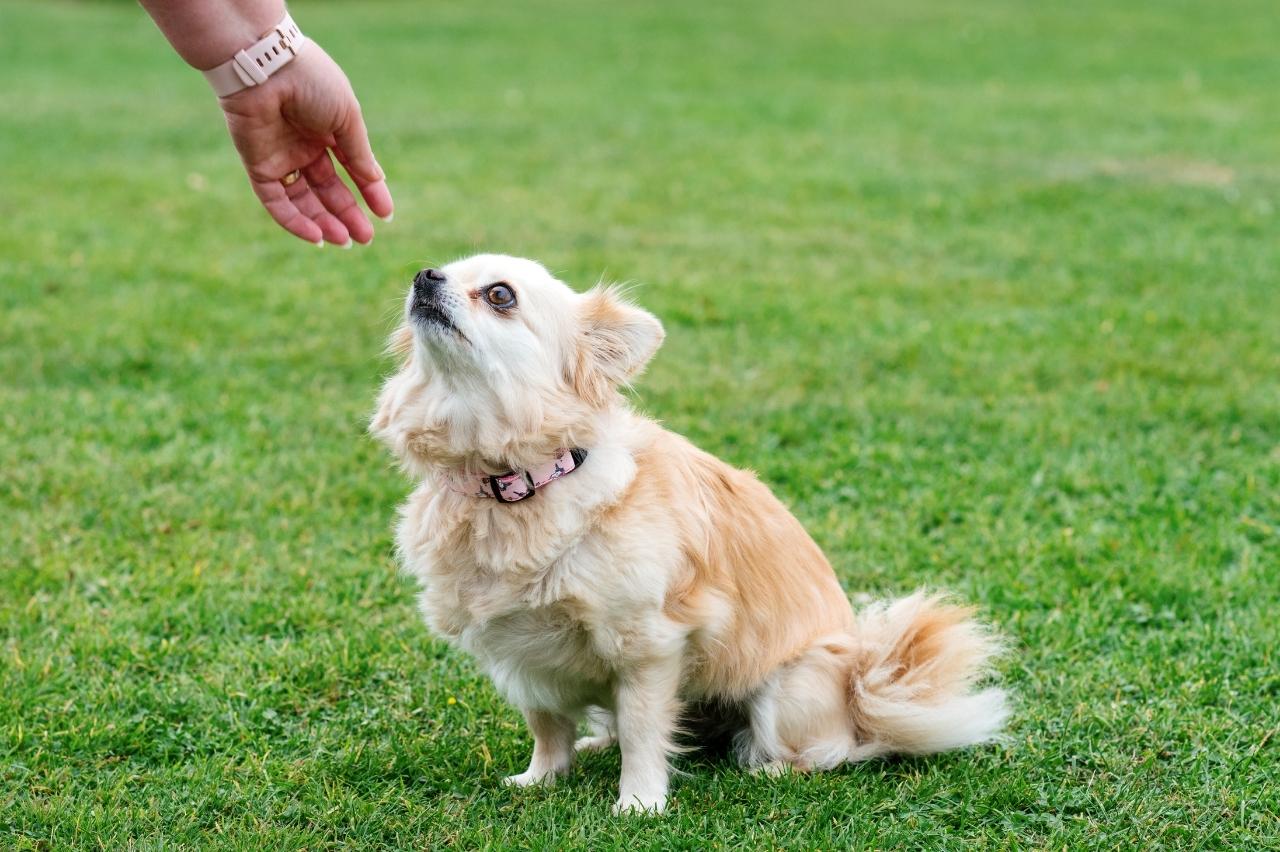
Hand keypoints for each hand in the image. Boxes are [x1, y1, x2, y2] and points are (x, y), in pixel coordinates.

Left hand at [218, 44, 393, 245]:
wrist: (266, 67)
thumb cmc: (311, 82)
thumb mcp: (347, 119)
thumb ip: (359, 154)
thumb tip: (376, 181)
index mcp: (329, 128)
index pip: (352, 167)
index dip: (369, 191)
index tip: (385, 214)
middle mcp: (305, 144)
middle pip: (328, 188)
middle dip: (347, 213)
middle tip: (365, 238)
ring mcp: (281, 156)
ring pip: (304, 199)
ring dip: (324, 222)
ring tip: (344, 241)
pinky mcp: (258, 166)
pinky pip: (276, 201)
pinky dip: (295, 221)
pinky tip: (317, 236)